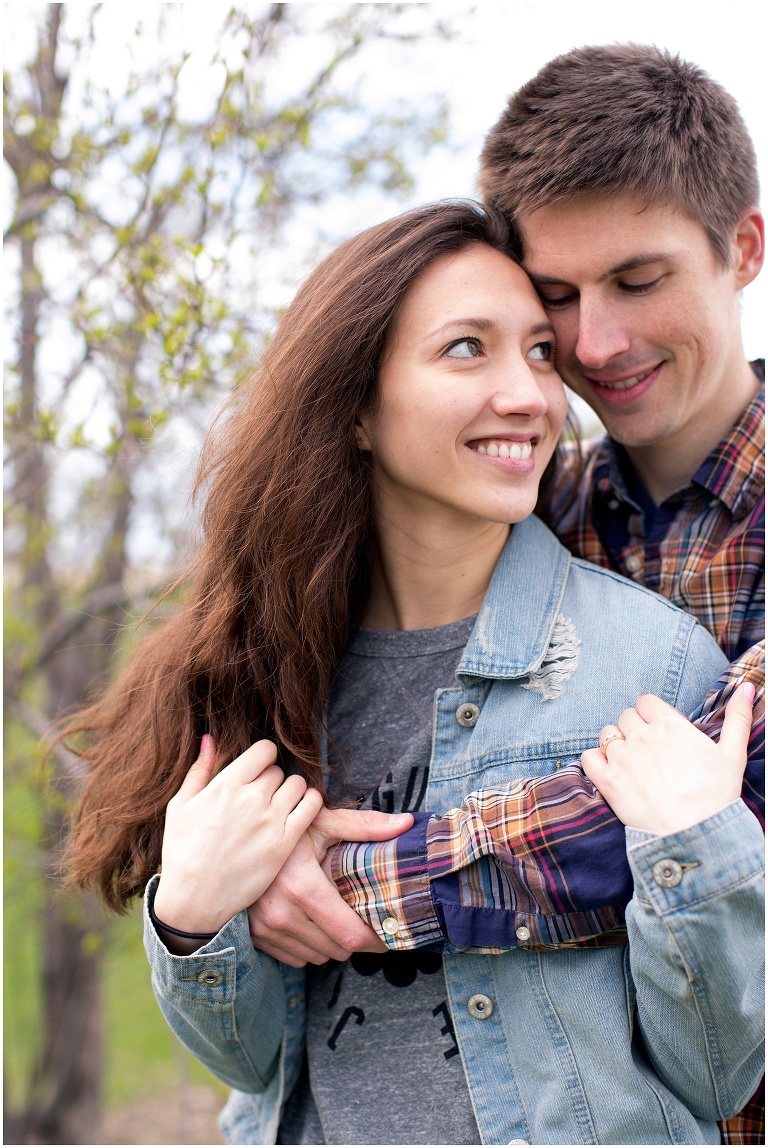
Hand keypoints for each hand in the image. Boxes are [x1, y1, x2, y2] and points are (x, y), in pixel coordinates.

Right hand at [154, 736, 322, 934]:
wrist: (194, 899)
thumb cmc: (182, 851)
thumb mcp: (180, 806)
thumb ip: (199, 769)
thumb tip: (208, 738)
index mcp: (226, 784)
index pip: (264, 750)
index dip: (262, 758)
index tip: (256, 771)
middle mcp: (251, 798)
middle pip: (278, 770)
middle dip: (271, 779)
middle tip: (261, 797)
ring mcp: (270, 821)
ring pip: (297, 785)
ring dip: (291, 791)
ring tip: (278, 806)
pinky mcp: (284, 844)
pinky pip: (312, 807)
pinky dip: (310, 803)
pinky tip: (298, 810)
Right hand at [247, 805, 412, 966]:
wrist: (236, 839)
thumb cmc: (285, 828)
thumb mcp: (323, 821)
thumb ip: (365, 826)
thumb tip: (407, 823)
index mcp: (302, 887)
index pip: (351, 935)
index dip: (377, 939)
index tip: (390, 932)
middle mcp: (280, 913)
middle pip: (338, 950)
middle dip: (357, 939)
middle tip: (368, 919)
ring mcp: (265, 928)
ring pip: (318, 957)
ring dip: (333, 943)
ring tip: (339, 916)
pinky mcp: (256, 936)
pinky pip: (296, 958)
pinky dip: (310, 945)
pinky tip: (314, 921)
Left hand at [581, 684, 753, 834]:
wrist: (696, 834)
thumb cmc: (717, 796)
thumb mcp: (733, 753)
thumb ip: (737, 717)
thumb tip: (748, 686)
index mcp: (669, 724)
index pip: (645, 702)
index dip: (651, 715)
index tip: (660, 731)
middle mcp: (642, 736)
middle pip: (626, 717)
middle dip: (635, 729)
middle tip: (649, 752)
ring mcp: (622, 757)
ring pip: (607, 735)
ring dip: (616, 745)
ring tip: (632, 764)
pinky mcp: (607, 781)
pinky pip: (588, 758)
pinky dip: (596, 762)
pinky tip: (610, 772)